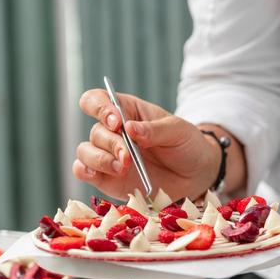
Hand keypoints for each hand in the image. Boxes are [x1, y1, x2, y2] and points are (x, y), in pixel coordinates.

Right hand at [73, 89, 219, 200]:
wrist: (196, 175)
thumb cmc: (186, 145)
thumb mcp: (177, 131)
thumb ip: (154, 129)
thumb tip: (128, 128)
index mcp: (127, 111)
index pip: (98, 100)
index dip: (100, 108)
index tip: (116, 122)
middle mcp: (113, 132)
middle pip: (96, 131)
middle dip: (111, 144)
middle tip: (128, 156)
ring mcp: (108, 155)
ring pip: (85, 151)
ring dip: (100, 159)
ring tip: (123, 168)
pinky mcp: (107, 178)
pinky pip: (83, 171)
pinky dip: (85, 171)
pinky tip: (98, 174)